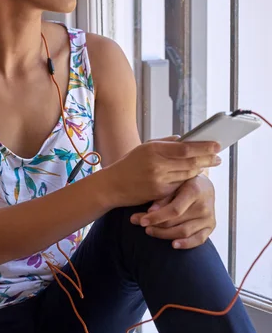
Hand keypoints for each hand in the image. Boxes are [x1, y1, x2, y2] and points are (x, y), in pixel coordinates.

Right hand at [105, 138, 220, 207]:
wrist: (113, 185)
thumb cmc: (129, 164)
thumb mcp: (144, 148)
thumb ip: (165, 143)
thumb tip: (185, 139)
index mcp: (154, 149)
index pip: (185, 148)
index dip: (203, 147)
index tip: (216, 145)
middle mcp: (157, 165)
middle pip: (190, 162)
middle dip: (207, 159)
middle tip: (218, 157)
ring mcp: (159, 180)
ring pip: (187, 174)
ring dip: (200, 169)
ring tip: (209, 164)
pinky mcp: (160, 193)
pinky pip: (179, 185)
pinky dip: (188, 180)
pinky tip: (194, 175)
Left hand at [130, 174, 215, 248]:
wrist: (204, 185)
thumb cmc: (184, 183)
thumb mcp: (173, 184)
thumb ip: (163, 197)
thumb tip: (150, 212)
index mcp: (194, 191)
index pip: (173, 210)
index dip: (156, 217)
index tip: (142, 221)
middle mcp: (204, 205)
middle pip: (176, 222)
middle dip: (155, 225)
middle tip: (140, 224)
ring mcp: (208, 217)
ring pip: (183, 232)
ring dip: (164, 234)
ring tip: (150, 231)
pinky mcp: (211, 226)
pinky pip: (199, 239)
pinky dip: (186, 244)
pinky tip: (173, 244)